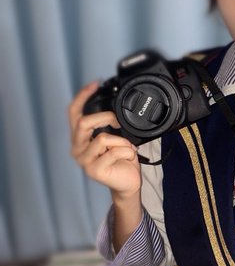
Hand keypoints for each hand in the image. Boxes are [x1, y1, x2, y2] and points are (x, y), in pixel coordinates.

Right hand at [68, 81, 141, 196]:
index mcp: (80, 137)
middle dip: (105, 117)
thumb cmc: (121, 159)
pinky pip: (114, 152)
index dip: (82, 96)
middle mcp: (77, 147)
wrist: (128, 182)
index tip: (95, 83)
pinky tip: (128, 156)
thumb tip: (115, 110)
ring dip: (121, 140)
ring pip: (102, 138)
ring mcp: (84, 160)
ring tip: (127, 147)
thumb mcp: (114, 137)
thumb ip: (109, 125)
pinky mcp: (94, 170)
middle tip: (118, 122)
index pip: (73, 113)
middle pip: (83, 122)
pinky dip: (126, 151)